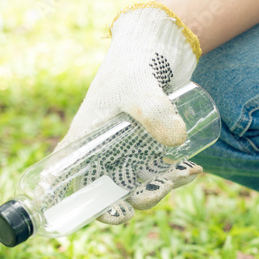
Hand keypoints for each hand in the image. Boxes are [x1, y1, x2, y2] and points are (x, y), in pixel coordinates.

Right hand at [58, 2, 203, 223]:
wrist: (159, 43)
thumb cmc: (134, 63)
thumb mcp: (139, 89)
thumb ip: (155, 113)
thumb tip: (178, 142)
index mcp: (84, 139)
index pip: (64, 177)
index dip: (65, 201)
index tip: (74, 215)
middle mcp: (103, 148)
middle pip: (108, 190)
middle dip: (130, 203)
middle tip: (154, 194)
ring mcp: (128, 147)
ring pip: (138, 184)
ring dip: (159, 189)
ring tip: (184, 176)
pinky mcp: (151, 142)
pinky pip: (161, 170)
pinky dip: (176, 175)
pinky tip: (195, 170)